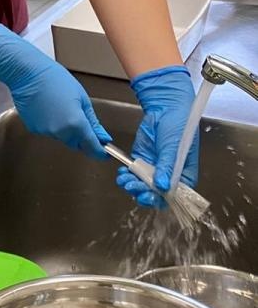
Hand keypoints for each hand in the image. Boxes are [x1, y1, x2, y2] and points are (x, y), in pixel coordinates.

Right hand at [0, 24, 111, 158]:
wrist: (28, 74)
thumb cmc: (54, 79)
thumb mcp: (81, 98)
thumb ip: (92, 121)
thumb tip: (102, 136)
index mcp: (75, 123)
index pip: (91, 146)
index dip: (99, 151)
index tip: (103, 151)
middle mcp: (60, 131)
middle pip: (76, 144)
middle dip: (81, 137)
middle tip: (80, 118)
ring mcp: (45, 131)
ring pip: (61, 137)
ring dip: (65, 129)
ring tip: (61, 107)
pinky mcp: (34, 128)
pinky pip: (48, 131)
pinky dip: (52, 124)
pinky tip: (49, 109)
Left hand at [117, 65, 197, 207]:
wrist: (166, 107)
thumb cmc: (179, 126)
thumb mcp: (174, 147)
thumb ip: (166, 167)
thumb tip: (161, 186)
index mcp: (184, 175)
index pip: (174, 195)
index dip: (160, 200)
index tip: (148, 198)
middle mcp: (168, 175)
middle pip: (155, 193)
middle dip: (143, 193)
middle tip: (133, 188)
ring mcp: (154, 168)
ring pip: (142, 184)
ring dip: (133, 185)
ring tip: (124, 181)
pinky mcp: (142, 159)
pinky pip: (134, 173)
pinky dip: (127, 175)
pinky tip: (122, 174)